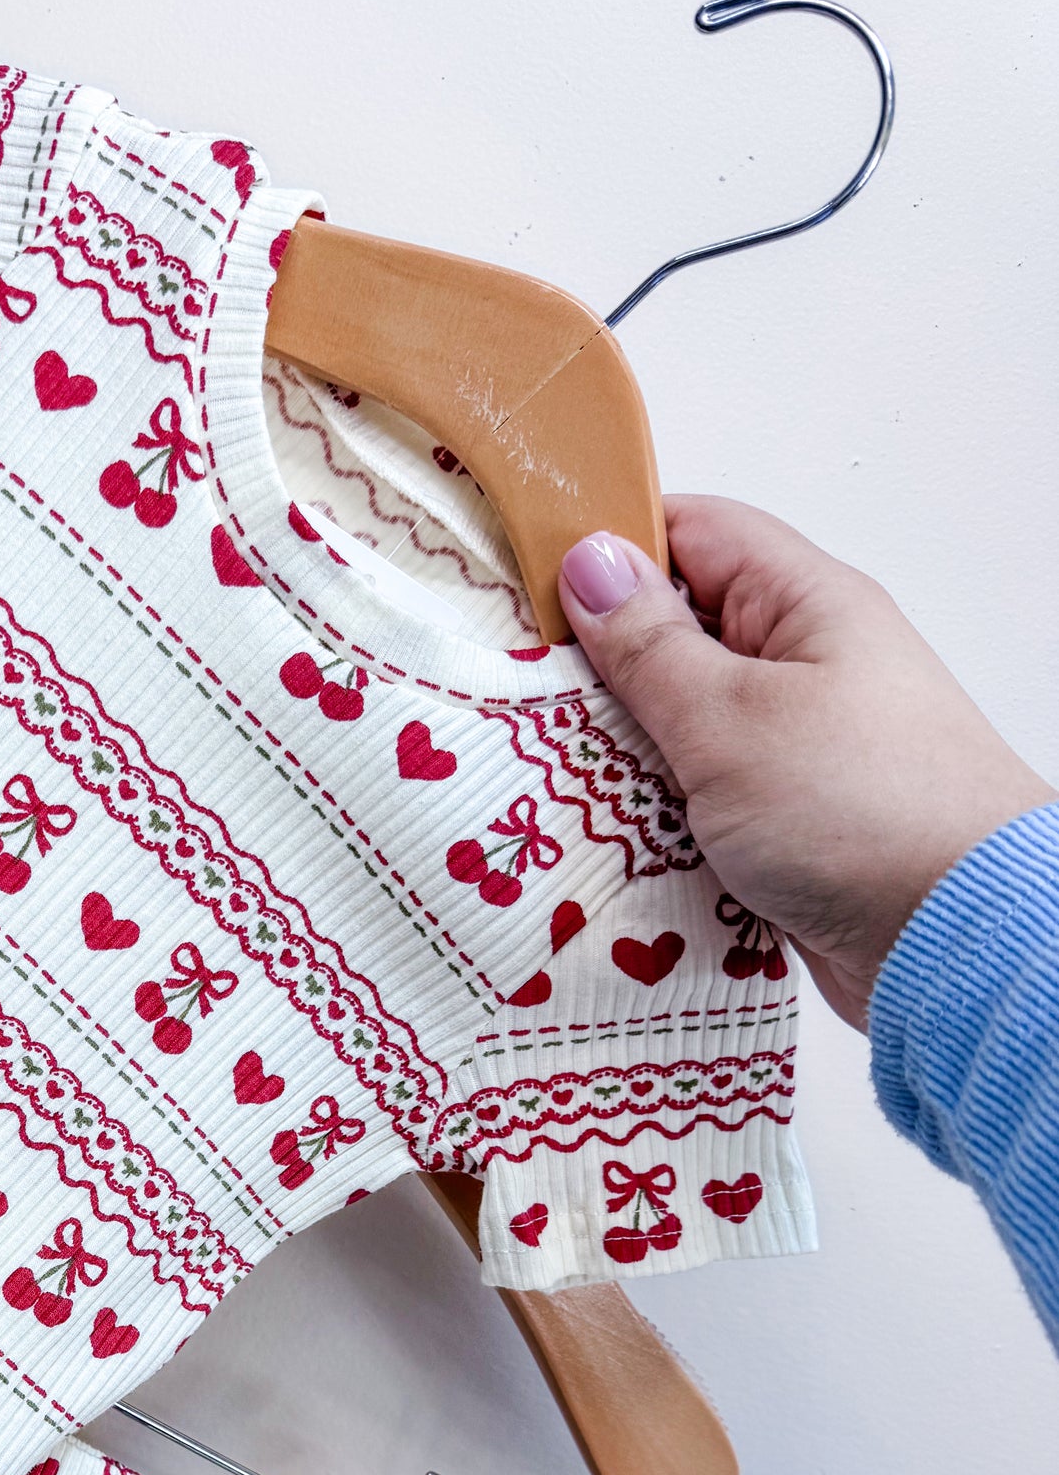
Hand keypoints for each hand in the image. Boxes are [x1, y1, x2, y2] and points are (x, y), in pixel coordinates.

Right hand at [557, 497, 1052, 1028]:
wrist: (955, 941)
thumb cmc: (861, 813)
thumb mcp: (729, 717)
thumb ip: (650, 644)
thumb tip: (593, 562)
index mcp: (805, 605)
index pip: (693, 532)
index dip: (609, 546)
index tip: (526, 581)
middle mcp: (805, 666)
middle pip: (676, 633)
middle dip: (599, 665)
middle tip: (520, 692)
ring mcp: (795, 748)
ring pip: (679, 726)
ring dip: (621, 752)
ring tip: (549, 772)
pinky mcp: (785, 823)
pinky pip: (697, 800)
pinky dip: (653, 815)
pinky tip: (603, 835)